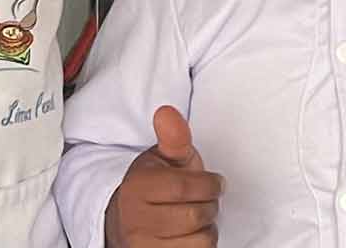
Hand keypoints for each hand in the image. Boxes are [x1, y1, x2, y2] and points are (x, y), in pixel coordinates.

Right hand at [106, 105, 222, 247]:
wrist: (131, 222)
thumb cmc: (156, 187)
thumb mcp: (164, 159)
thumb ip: (173, 137)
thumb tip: (167, 112)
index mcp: (137, 188)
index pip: (184, 187)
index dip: (209, 184)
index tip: (215, 182)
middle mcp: (135, 220)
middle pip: (195, 215)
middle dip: (209, 205)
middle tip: (203, 200)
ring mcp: (143, 246)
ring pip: (199, 241)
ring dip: (206, 228)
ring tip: (195, 218)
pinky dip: (201, 245)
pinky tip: (190, 235)